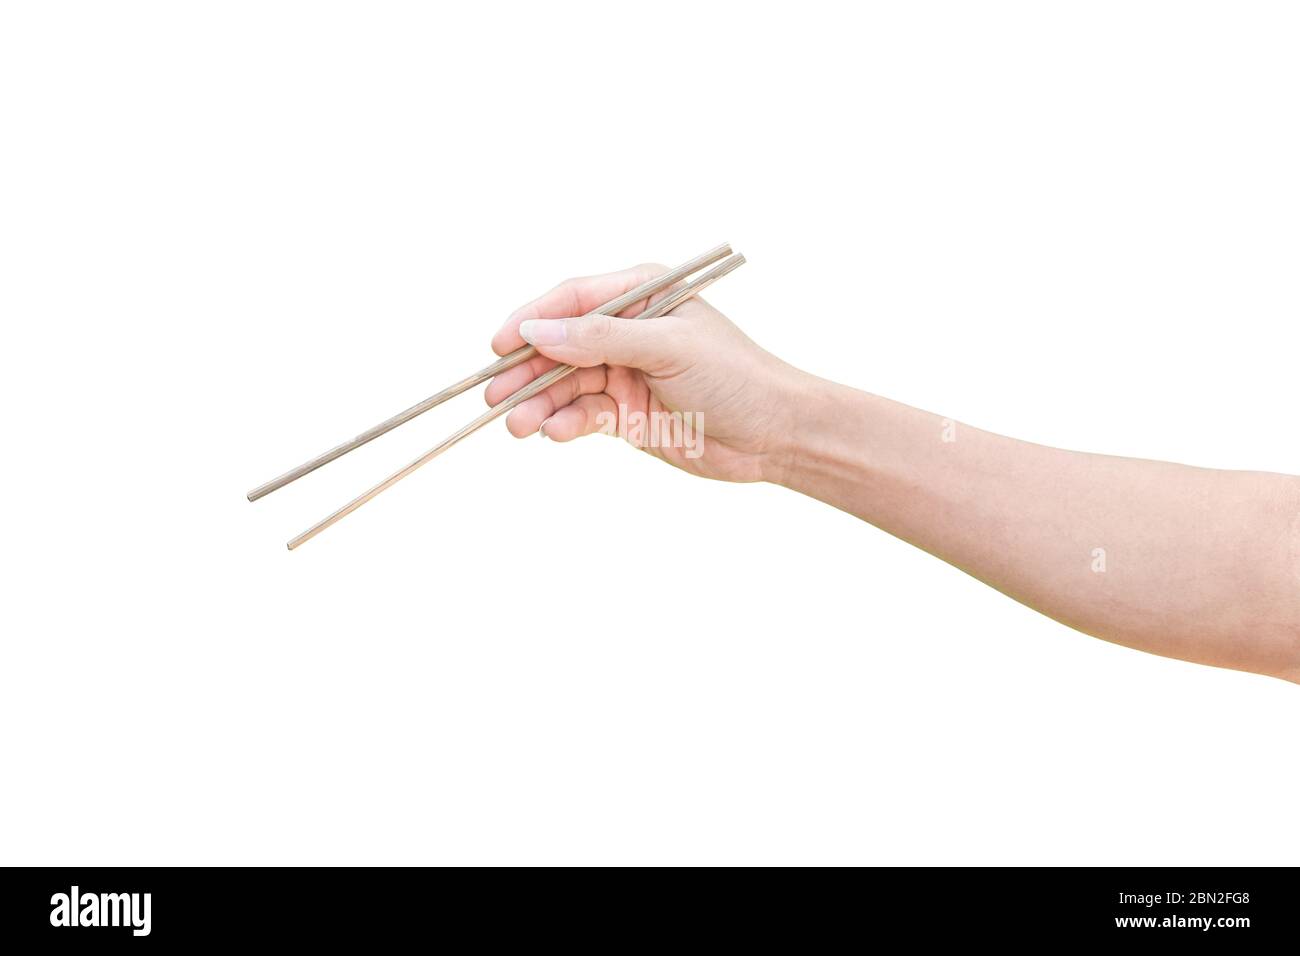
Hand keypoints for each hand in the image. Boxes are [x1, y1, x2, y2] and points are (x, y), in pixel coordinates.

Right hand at [488, 263, 802, 482]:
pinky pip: (583, 415)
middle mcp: (628, 330)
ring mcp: (625, 373)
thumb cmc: (735, 375)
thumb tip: (537, 332)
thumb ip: (600, 338)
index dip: (532, 320)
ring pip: (565, 385)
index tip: (499, 345)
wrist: (775, 433)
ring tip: (516, 426)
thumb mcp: (668, 347)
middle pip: (559, 345)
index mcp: (641, 295)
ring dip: (538, 404)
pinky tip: (554, 434)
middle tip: (493, 397)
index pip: (572, 299)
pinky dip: (565, 424)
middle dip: (525, 371)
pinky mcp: (626, 415)